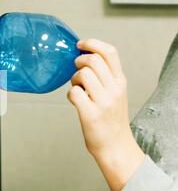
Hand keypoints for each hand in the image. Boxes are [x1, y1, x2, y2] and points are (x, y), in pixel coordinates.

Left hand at [67, 39, 144, 190]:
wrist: (115, 146)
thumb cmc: (111, 119)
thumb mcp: (115, 93)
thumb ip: (104, 77)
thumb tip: (83, 59)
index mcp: (120, 81)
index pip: (109, 52)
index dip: (92, 43)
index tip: (80, 45)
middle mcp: (114, 89)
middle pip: (93, 60)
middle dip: (78, 62)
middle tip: (76, 70)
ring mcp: (103, 102)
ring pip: (82, 74)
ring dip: (74, 79)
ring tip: (77, 89)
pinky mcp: (90, 114)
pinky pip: (73, 93)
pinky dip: (70, 94)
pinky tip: (75, 101)